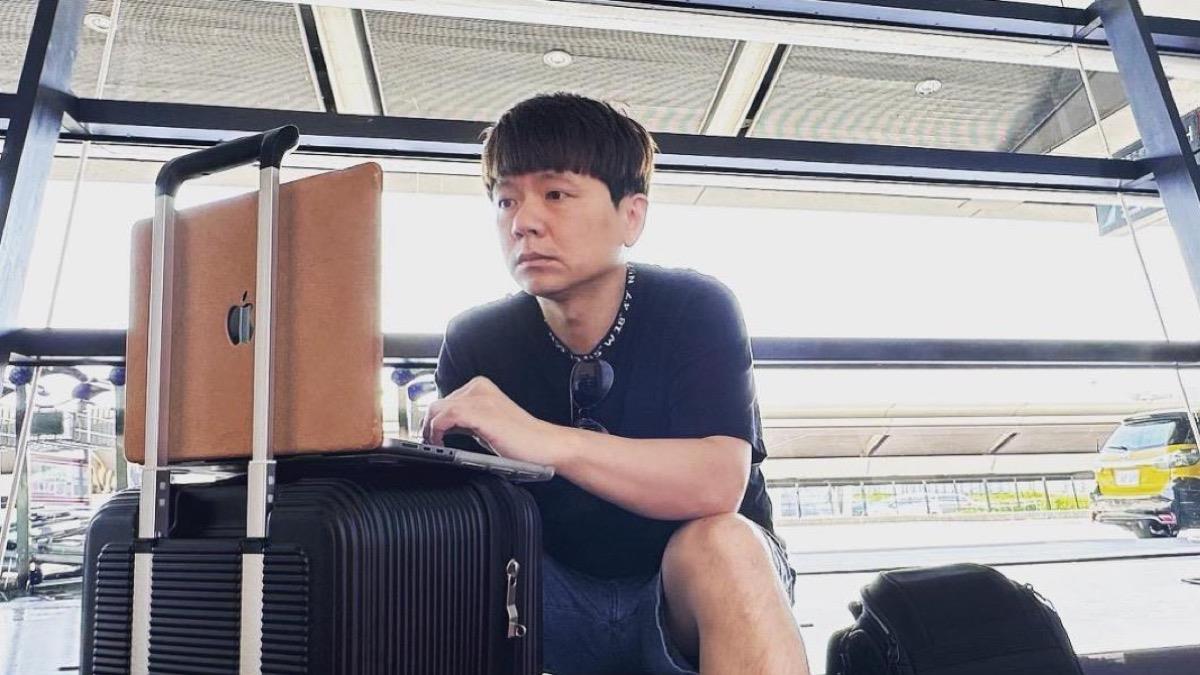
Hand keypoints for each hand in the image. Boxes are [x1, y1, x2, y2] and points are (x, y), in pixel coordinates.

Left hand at [421, 376, 557, 464]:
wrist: (544, 445)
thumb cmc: (520, 440)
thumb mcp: (486, 425)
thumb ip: (466, 422)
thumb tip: (442, 428)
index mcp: (480, 387)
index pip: (445, 399)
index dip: (432, 419)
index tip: (428, 435)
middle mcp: (478, 388)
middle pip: (437, 403)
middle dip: (428, 424)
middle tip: (429, 443)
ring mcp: (479, 398)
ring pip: (438, 408)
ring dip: (430, 429)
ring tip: (433, 445)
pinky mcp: (480, 412)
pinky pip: (446, 416)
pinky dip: (437, 430)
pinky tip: (440, 442)